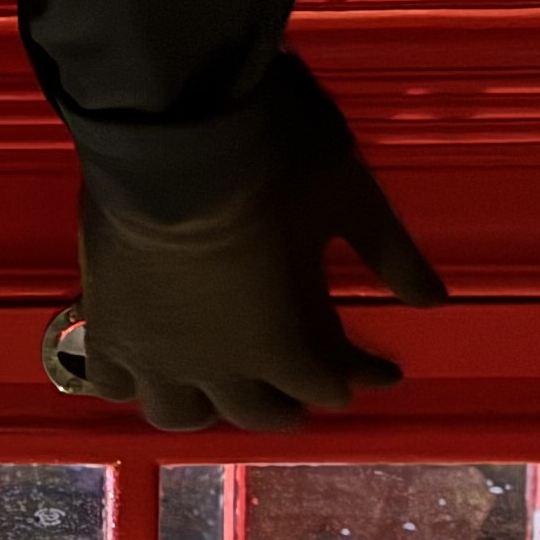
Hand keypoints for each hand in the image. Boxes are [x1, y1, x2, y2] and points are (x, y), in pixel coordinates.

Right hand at [66, 79, 447, 433]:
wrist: (171, 125)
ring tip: (221, 389)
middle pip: (261, 412)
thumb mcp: (351, 195)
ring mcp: (155, 352)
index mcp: (285, 343)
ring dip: (211, 407)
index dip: (363, 374)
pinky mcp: (106, 325)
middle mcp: (219, 367)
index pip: (333, 383)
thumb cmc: (270, 156)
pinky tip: (145, 368)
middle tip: (307, 382)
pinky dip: (133, 381)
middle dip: (293, 400)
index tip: (382, 366)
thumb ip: (391, 255)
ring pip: (180, 414)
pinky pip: (112, 381)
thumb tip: (434, 300)